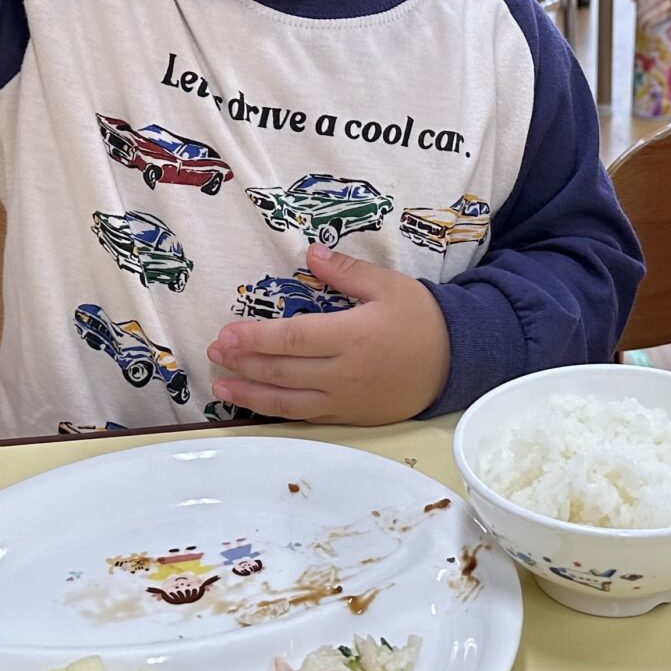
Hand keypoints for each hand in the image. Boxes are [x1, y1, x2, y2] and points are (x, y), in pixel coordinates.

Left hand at [206, 244, 451, 424]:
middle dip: (244, 363)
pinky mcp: (350, 416)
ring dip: (250, 394)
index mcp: (352, 336)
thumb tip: (311, 253)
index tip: (227, 333)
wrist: (457, 363)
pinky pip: (306, 417)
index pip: (293, 339)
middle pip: (283, 371)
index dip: (256, 338)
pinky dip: (276, 411)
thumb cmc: (421, 319)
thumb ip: (347, 271)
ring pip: (288, 401)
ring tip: (221, 387)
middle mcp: (344, 373)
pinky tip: (256, 405)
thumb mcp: (389, 286)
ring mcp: (346, 400)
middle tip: (214, 353)